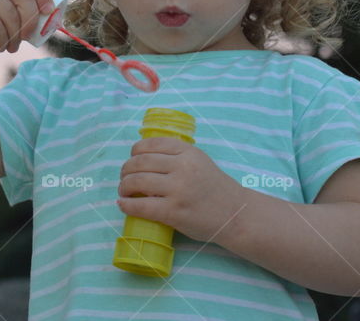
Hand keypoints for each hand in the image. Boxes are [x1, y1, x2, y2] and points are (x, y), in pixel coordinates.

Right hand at [0, 0, 54, 54]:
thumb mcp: (9, 10)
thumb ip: (27, 8)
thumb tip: (55, 19)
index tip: (48, 12)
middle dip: (31, 22)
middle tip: (29, 37)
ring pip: (11, 15)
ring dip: (15, 36)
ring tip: (12, 47)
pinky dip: (2, 41)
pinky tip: (0, 46)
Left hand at [117, 137, 248, 246]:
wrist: (236, 215)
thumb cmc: (215, 188)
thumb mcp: (199, 161)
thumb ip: (176, 156)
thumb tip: (142, 157)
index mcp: (188, 152)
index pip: (151, 144)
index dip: (135, 151)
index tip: (131, 159)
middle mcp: (182, 167)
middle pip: (140, 162)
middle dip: (125, 170)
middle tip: (124, 178)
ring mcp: (178, 190)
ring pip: (137, 181)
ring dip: (124, 186)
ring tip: (123, 192)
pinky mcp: (174, 212)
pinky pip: (141, 206)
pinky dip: (127, 205)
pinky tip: (123, 205)